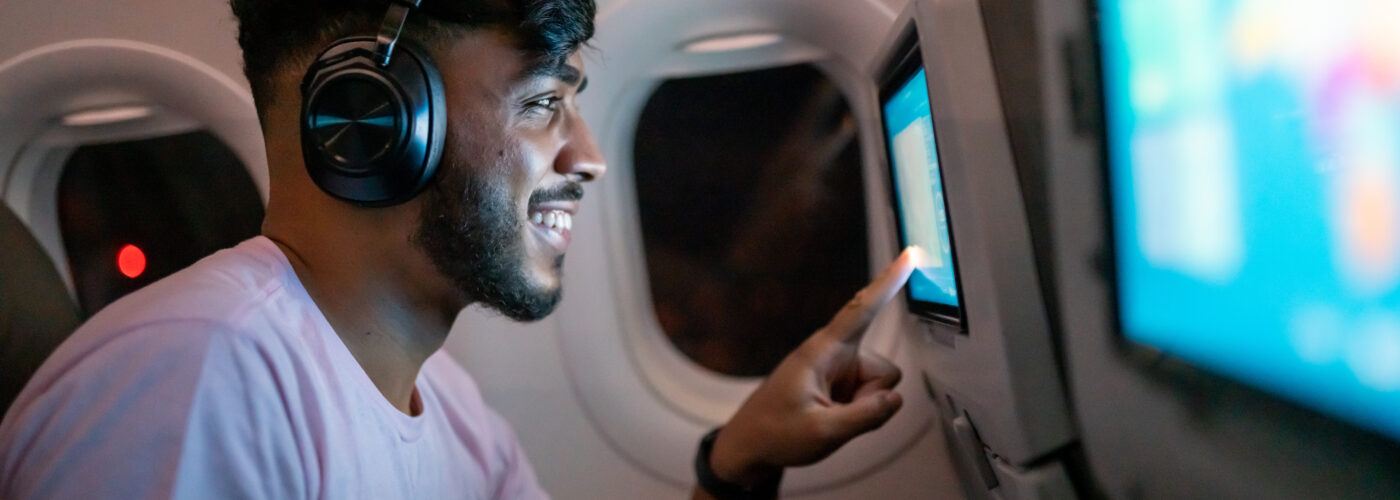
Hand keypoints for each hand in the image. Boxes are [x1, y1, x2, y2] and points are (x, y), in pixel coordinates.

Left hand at [708, 248, 918, 485]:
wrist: (751, 444)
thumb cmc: (777, 433)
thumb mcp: (822, 432)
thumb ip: (865, 416)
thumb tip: (895, 399)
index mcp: (823, 352)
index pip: (861, 310)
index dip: (888, 282)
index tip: (910, 255)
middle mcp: (835, 353)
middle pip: (884, 372)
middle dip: (872, 399)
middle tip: (835, 418)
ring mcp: (839, 368)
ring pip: (879, 387)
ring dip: (863, 406)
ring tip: (828, 418)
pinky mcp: (840, 382)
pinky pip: (870, 396)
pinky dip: (859, 410)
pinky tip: (832, 418)